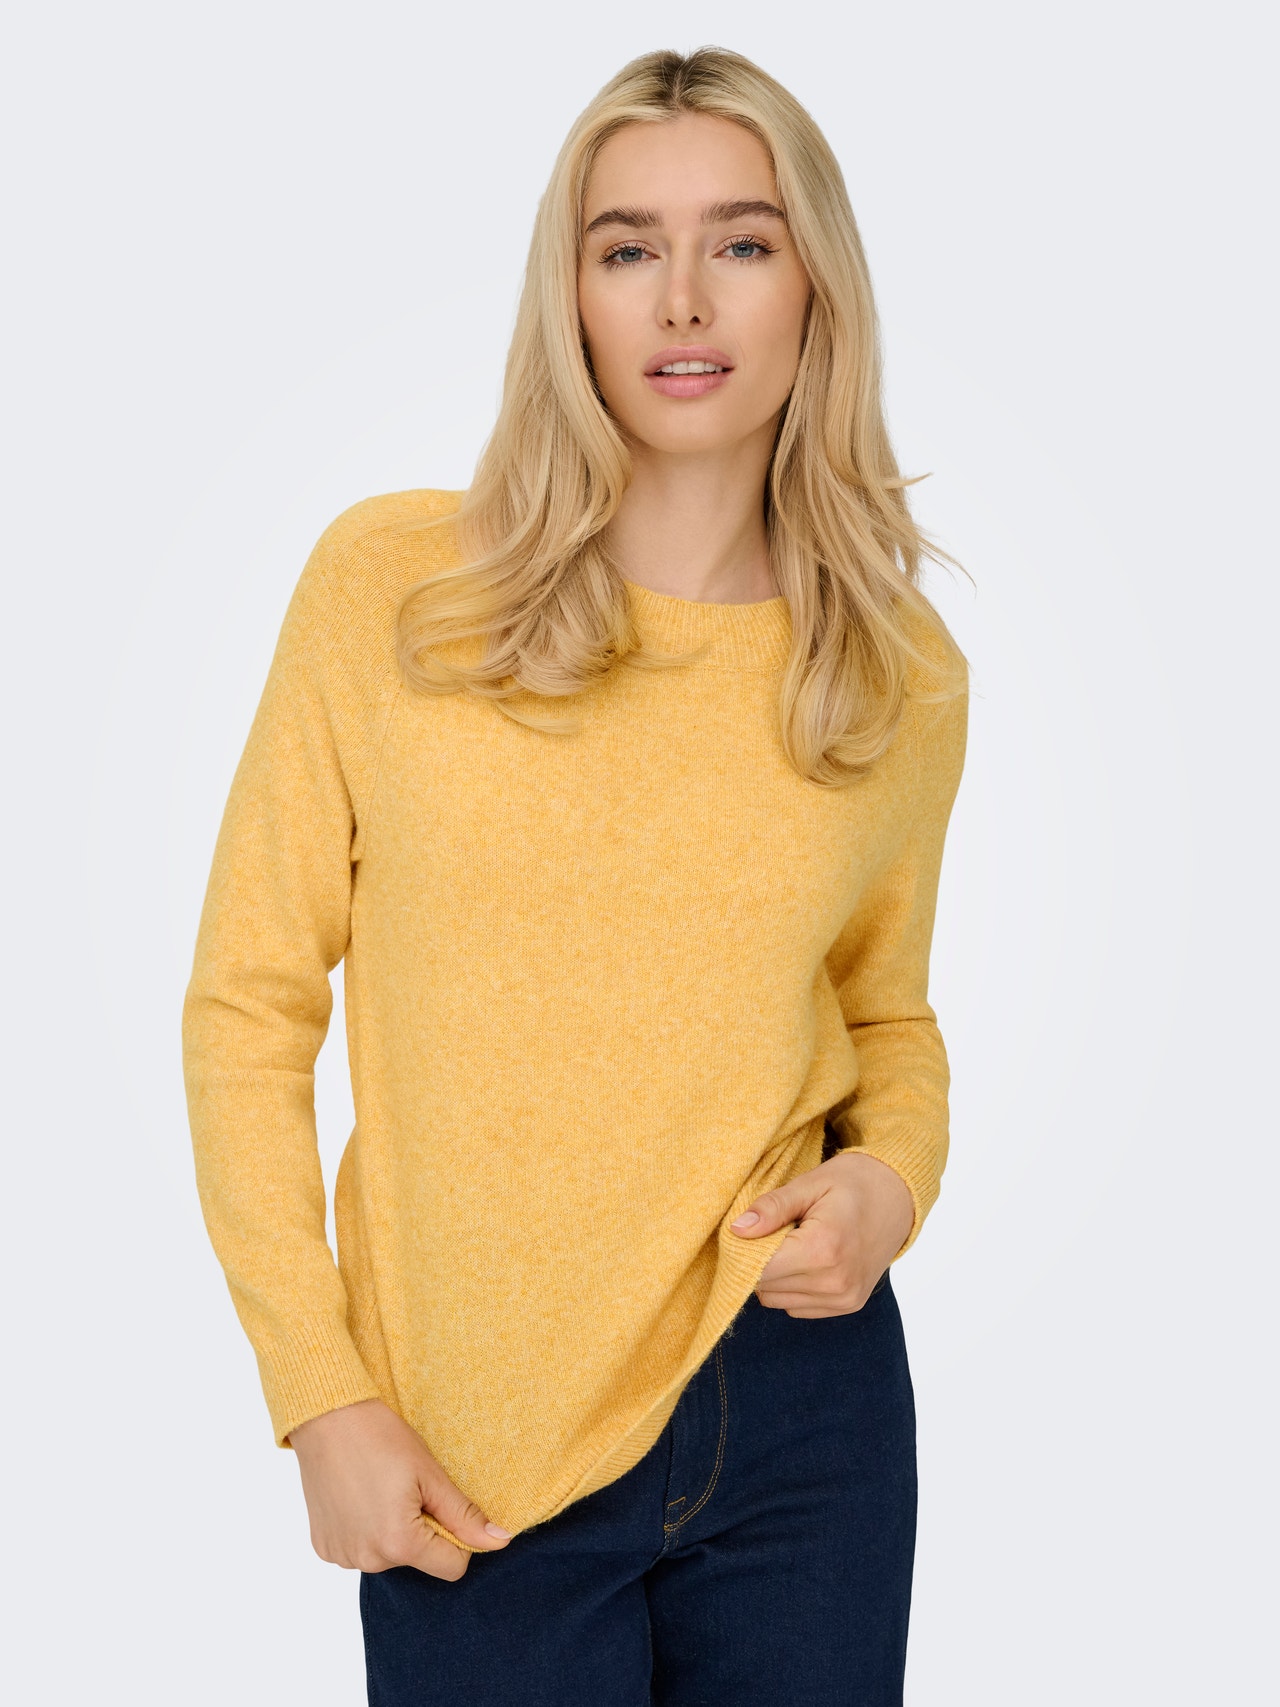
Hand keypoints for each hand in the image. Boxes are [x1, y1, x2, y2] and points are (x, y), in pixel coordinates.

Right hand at [287, 1398, 511, 1579]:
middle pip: (418, 1560)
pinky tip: (358, 1497)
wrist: (327, 1418)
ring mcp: (342, 1557)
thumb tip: (500, 1541)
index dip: (458, 1537)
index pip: (453, 1568)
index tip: (442, 1505)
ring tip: (379, 1490)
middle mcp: (368, 1560)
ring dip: (392, 1531)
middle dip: (422, 1531)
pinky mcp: (323, 1548)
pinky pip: (359, 1550)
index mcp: (400, 1544)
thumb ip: (464, 1515)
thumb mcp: (431, 1474)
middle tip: (405, 1489)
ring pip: (388, 1556)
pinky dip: (364, 1530)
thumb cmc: (381, 1438)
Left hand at [730, 1151, 914, 1316]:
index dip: (744, 1250)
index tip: (748, 1230)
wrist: (899, 1197)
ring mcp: (843, 1298)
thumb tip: (737, 1230)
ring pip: (777, 1300)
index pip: (758, 1269)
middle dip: (758, 1261)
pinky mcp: (847, 1305)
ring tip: (794, 1243)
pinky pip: (797, 1306)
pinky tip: (806, 1259)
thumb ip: (772, 1208)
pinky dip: (792, 1286)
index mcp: (823, 1250)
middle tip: (774, 1231)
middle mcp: (834, 1283)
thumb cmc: (853, 1183)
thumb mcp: (809, 1184)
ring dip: (775, 1275)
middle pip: (764, 1287)